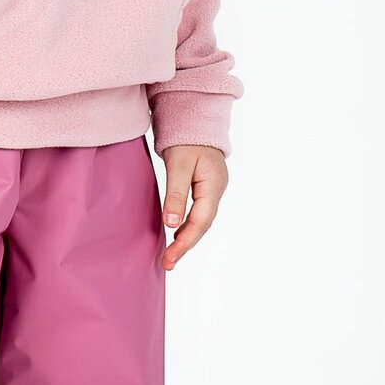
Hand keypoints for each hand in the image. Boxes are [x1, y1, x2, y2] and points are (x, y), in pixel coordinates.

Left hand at [158, 144, 226, 269]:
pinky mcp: (205, 190)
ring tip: (170, 256)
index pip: (200, 221)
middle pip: (202, 226)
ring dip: (186, 239)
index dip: (185, 242)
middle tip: (167, 263)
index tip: (170, 257)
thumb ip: (175, 194)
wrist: (195, 121)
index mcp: (213, 186)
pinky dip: (187, 227)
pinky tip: (176, 235)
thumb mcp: (178, 165)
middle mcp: (216, 192)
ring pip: (200, 222)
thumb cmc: (187, 140)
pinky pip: (198, 214)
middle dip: (185, 246)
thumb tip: (171, 224)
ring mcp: (212, 191)